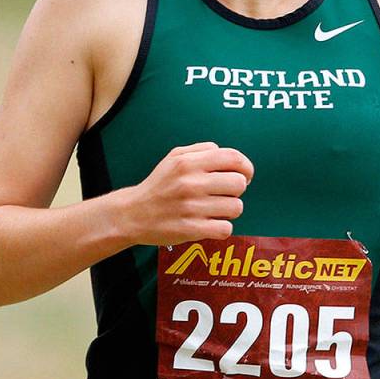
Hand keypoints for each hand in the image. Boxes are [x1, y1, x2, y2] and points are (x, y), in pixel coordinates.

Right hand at [125, 142, 253, 246]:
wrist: (133, 214)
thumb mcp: (174, 157)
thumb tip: (224, 152)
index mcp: (189, 163)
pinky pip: (225, 228)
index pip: (234, 158)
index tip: (245, 175)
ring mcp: (191, 207)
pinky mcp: (191, 229)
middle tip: (226, 193)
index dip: (247, 167)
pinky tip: (211, 223)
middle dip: (238, 189)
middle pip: (239, 184)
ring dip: (230, 209)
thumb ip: (202, 149)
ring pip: (236, 207)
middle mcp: (191, 183)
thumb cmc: (159, 185)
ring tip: (215, 209)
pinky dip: (222, 227)